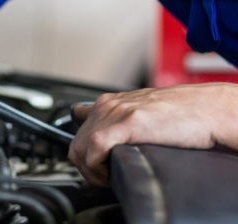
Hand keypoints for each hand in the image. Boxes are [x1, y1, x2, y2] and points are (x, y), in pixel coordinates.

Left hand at [68, 83, 237, 186]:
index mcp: (110, 102)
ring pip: (80, 148)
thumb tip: (112, 140)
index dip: (82, 149)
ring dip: (91, 171)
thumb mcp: (141, 113)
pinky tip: (112, 173)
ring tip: (109, 178)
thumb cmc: (181, 114)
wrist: (204, 108)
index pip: (77, 123)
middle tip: (104, 177)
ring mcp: (116, 113)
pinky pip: (95, 147)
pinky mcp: (129, 123)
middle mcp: (108, 105)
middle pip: (76, 142)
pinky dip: (98, 166)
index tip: (94, 163)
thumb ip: (122, 121)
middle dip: (86, 167)